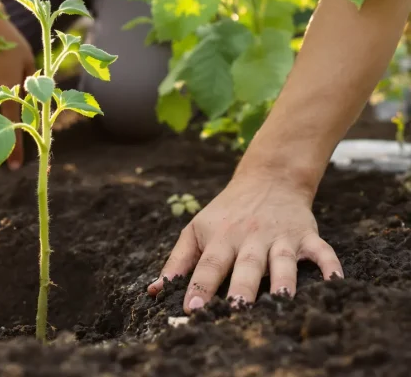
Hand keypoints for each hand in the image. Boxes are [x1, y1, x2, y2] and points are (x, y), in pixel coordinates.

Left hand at [147, 172, 342, 313]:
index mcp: (220, 239)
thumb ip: (178, 261)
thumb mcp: (196, 230)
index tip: (191, 308)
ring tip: (283, 300)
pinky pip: (321, 250)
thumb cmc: (225, 213)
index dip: (199, 286)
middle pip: (245, 266)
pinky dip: (329, 264)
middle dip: (241, 289)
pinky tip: (335, 281)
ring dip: (284, 280)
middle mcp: (249, 238)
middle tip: (236, 310)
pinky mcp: (306, 235)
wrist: (267, 179)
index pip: (208, 265)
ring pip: (282, 261)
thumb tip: (155, 291)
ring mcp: (279, 237)